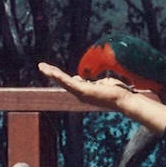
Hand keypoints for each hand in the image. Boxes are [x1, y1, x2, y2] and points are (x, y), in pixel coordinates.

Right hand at [38, 61, 165, 133]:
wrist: (123, 100)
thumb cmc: (116, 92)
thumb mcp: (101, 83)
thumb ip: (91, 80)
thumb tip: (79, 77)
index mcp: (85, 91)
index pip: (69, 82)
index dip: (59, 76)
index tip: (51, 70)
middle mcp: (81, 94)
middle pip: (63, 81)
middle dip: (52, 73)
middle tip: (41, 66)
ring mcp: (81, 93)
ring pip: (63, 81)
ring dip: (52, 73)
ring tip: (42, 67)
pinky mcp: (83, 91)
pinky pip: (68, 82)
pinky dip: (59, 76)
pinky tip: (51, 71)